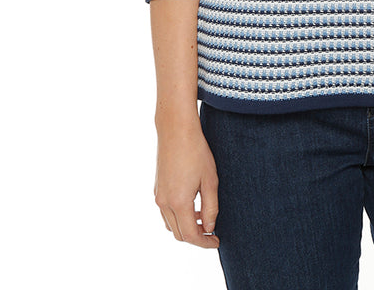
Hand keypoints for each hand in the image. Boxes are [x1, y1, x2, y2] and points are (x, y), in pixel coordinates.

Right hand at [154, 121, 219, 248]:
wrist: (176, 130)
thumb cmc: (196, 152)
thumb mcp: (210, 180)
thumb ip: (210, 207)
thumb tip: (209, 227)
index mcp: (179, 202)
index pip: (191, 236)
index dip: (205, 243)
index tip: (216, 241)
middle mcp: (164, 203)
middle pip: (179, 234)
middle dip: (196, 238)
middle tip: (212, 233)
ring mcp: (158, 196)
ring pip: (171, 225)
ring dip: (186, 227)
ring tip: (203, 217)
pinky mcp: (157, 189)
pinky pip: (166, 213)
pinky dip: (178, 217)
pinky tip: (191, 205)